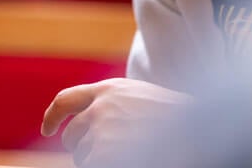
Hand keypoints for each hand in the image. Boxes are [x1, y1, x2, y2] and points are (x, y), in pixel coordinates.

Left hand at [41, 78, 190, 167]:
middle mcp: (100, 108)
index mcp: (110, 90)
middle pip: (72, 136)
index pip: (66, 100)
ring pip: (83, 158)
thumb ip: (116, 105)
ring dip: (100, 161)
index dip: (53, 117)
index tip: (48, 129)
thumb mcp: (144, 99)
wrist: (204, 129)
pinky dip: (103, 165)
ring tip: (134, 154)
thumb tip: (89, 123)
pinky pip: (91, 166)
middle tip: (109, 155)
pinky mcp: (102, 153)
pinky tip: (132, 158)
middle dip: (84, 149)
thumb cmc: (181, 120)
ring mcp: (101, 131)